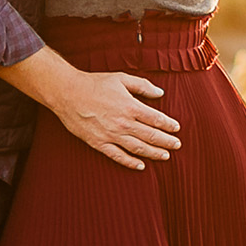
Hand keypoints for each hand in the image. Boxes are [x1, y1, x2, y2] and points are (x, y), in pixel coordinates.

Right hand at [50, 70, 180, 170]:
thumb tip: (160, 93)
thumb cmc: (94, 83)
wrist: (68, 93)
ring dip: (154, 154)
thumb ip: (143, 86)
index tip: (177, 128)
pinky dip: (131, 162)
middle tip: (177, 145)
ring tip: (165, 156)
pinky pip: (118, 156)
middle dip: (167, 142)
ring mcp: (111, 135)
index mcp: (131, 107)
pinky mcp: (99, 143)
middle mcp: (124, 123)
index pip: (157, 119)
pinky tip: (141, 166)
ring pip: (138, 149)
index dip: (169, 125)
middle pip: (151, 136)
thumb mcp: (121, 79)